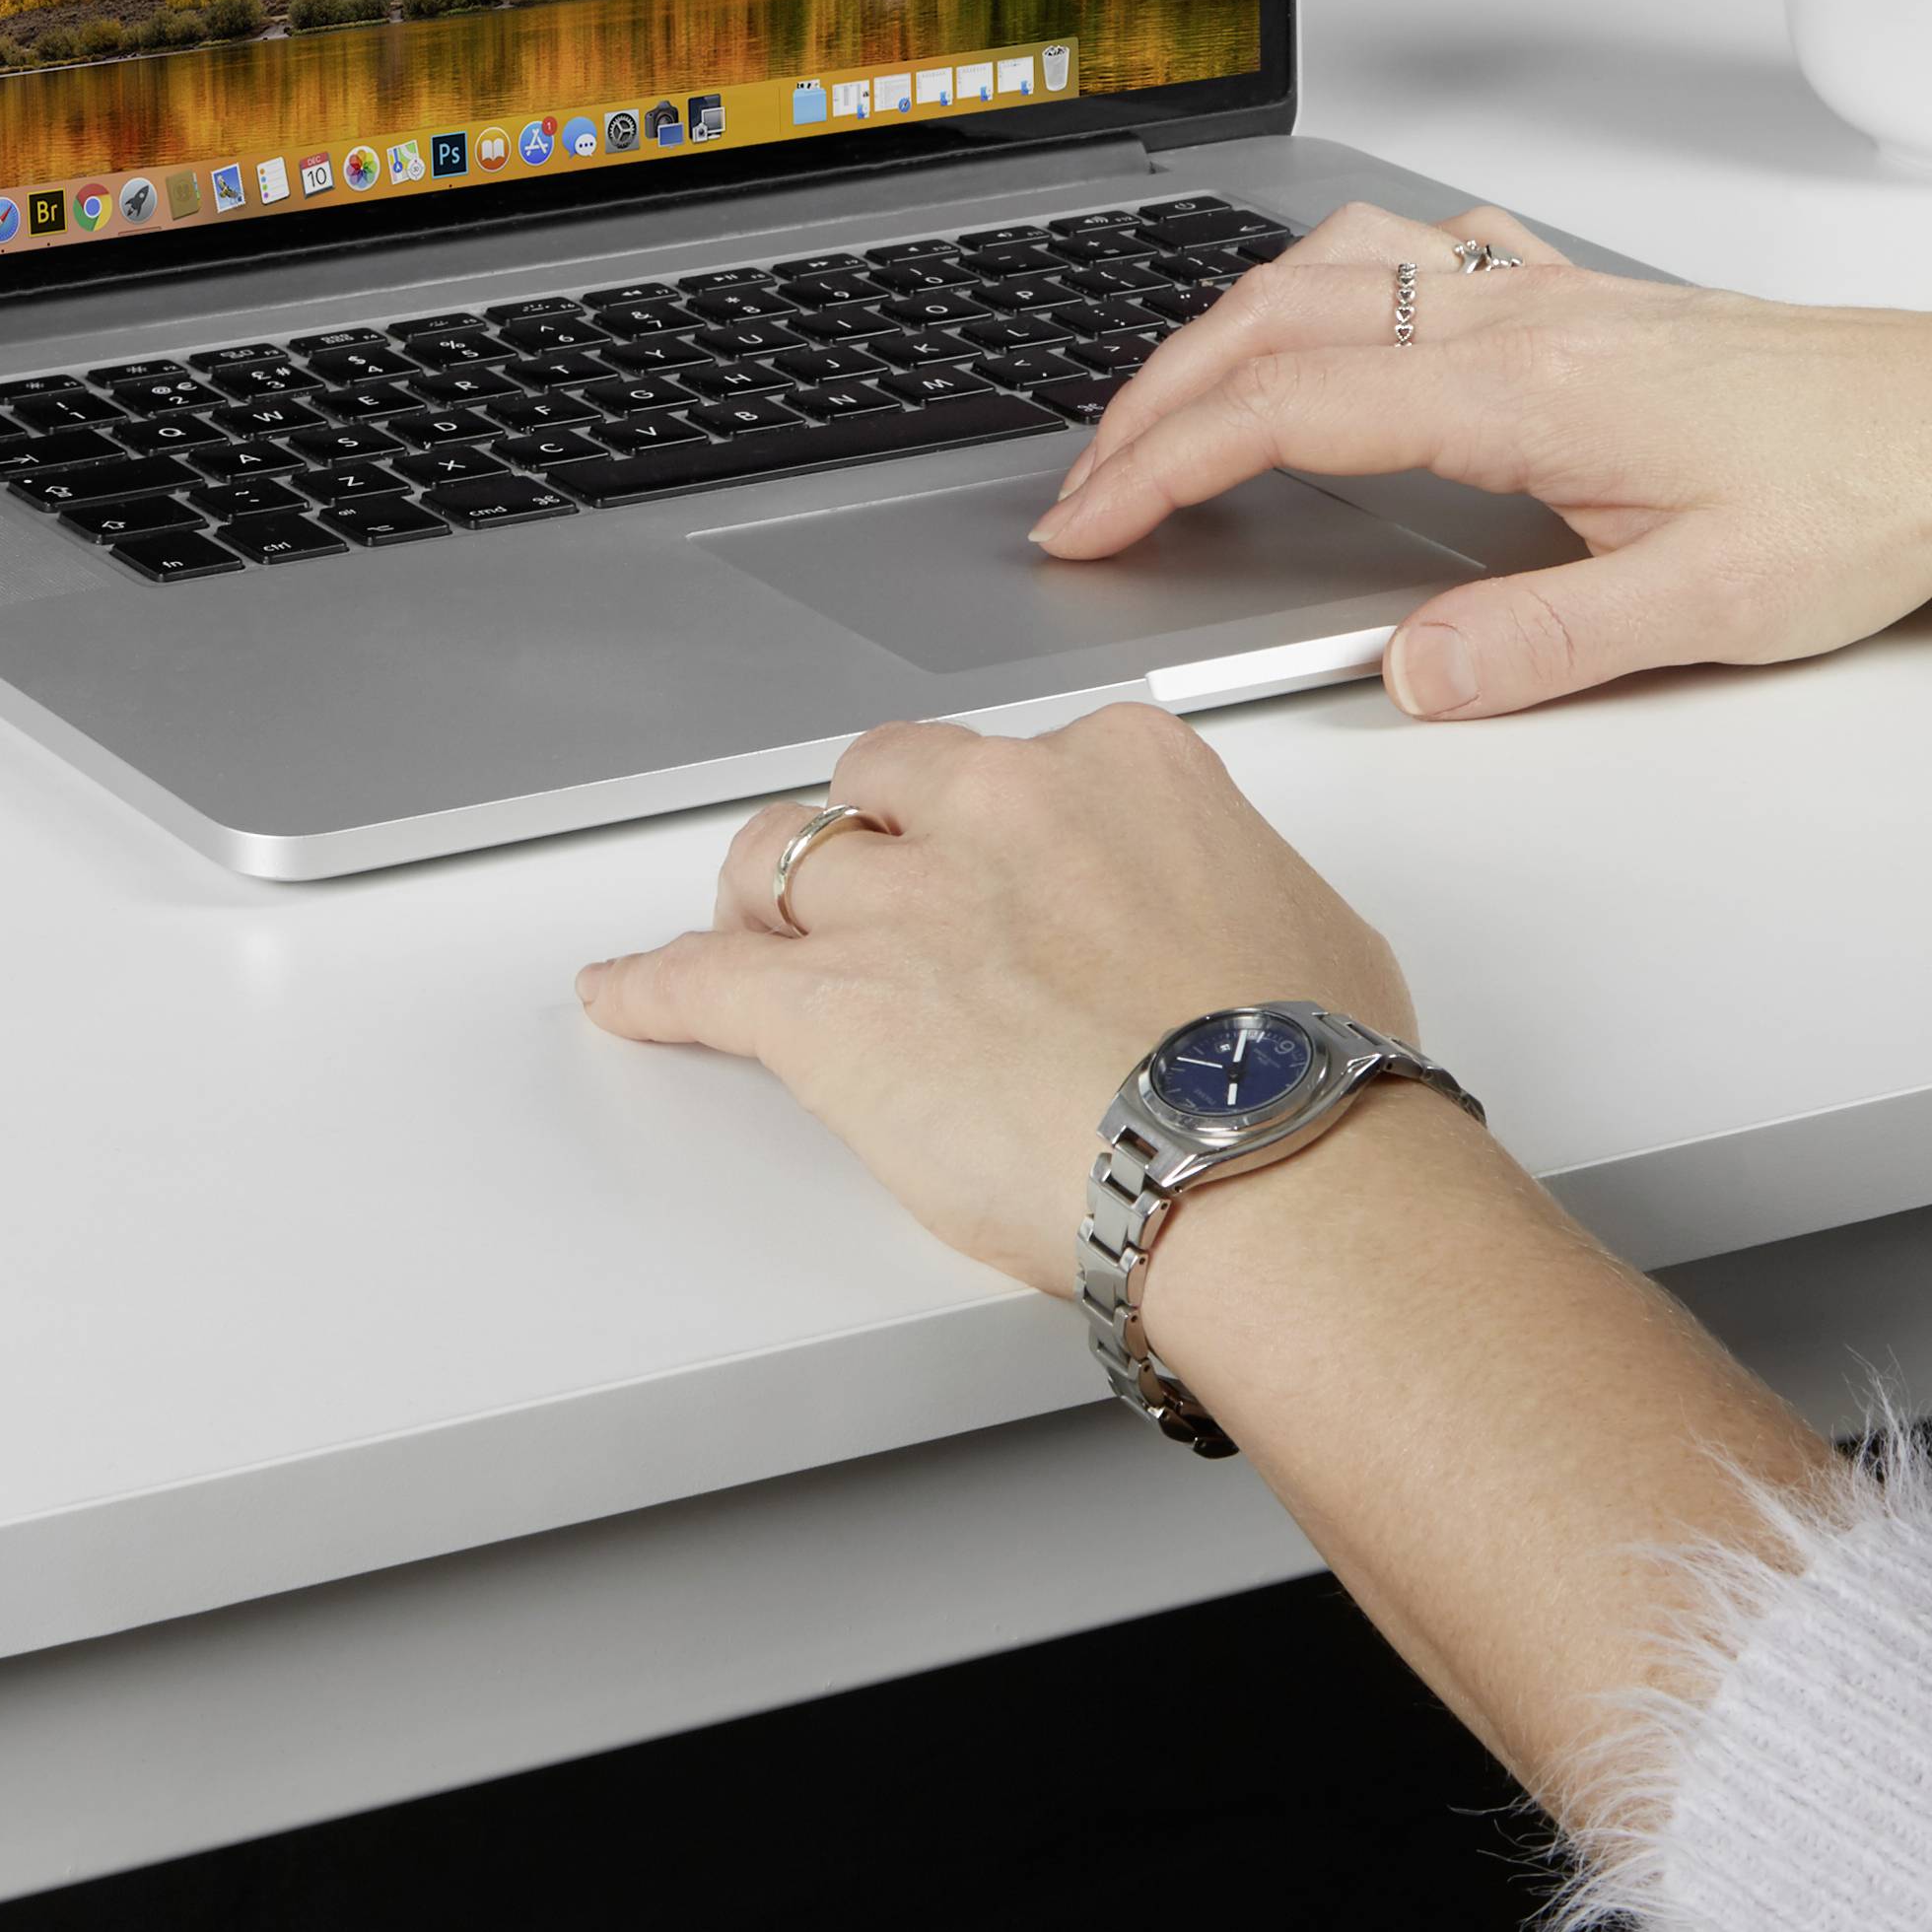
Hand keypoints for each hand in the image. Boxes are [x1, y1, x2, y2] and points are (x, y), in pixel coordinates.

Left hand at [575, 705, 1414, 1296]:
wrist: (1263, 1167)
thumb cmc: (1306, 1077)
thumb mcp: (1296, 922)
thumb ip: (1204, 886)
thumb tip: (1196, 922)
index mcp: (1117, 770)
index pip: (1009, 763)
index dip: (987, 831)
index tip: (991, 873)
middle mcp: (997, 810)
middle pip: (877, 786)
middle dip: (865, 840)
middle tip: (865, 902)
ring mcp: (902, 903)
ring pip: (781, 860)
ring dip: (764, 902)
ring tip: (753, 941)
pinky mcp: (827, 1004)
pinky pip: (701, 977)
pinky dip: (653, 988)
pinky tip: (626, 995)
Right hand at [1029, 202, 1931, 717]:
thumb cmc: (1866, 497)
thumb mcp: (1709, 609)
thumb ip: (1541, 641)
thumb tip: (1407, 672)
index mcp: (1523, 391)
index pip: (1287, 411)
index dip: (1163, 465)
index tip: (1091, 523)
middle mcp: (1518, 318)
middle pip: (1274, 324)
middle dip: (1153, 401)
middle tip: (1088, 487)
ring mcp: (1545, 293)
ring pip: (1329, 267)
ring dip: (1224, 331)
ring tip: (1171, 406)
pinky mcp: (1581, 295)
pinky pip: (1414, 246)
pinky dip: (1328, 278)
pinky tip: (1331, 315)